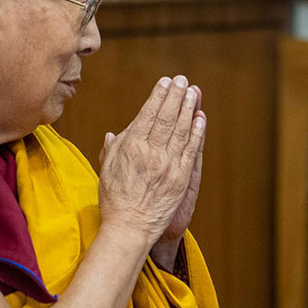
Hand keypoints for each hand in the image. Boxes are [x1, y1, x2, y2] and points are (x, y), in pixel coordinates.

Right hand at [97, 75, 206, 250]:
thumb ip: (113, 149)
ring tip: (192, 92)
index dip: (158, 96)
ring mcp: (167, 165)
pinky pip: (191, 150)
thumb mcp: (107, 170)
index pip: (147, 115)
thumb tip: (114, 134)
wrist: (130, 227)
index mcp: (130, 147)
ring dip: (188, 109)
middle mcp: (150, 153)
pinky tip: (200, 119)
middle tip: (182, 80)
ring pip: (180, 130)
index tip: (164, 82)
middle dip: (175, 96)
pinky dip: (196, 133)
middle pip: (166, 118)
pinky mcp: (181, 178)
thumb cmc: (115, 199)